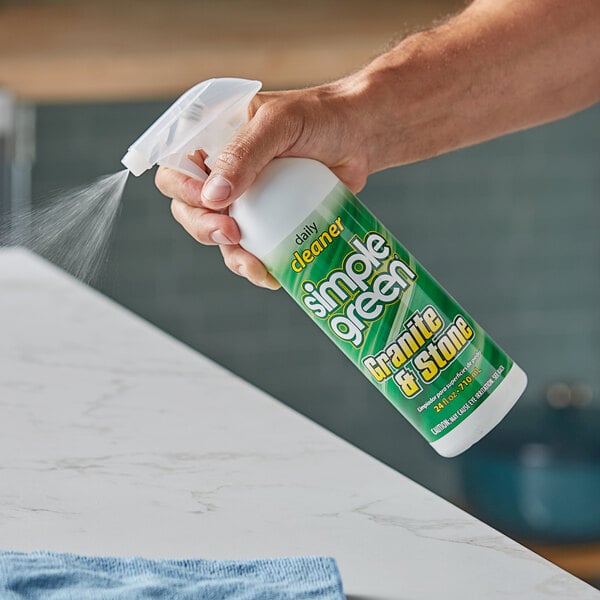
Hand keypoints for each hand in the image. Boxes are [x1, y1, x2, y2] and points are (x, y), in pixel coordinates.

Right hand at [155, 78, 370, 288]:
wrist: (360, 137)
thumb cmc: (320, 118)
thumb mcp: (278, 124)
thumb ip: (243, 153)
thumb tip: (213, 196)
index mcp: (213, 139)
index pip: (176, 166)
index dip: (180, 188)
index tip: (206, 201)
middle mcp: (221, 172)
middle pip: (188, 207)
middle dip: (203, 227)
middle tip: (231, 233)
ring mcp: (245, 200)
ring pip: (217, 235)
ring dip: (229, 254)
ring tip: (253, 264)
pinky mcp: (268, 222)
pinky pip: (250, 250)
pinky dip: (255, 266)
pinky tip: (269, 274)